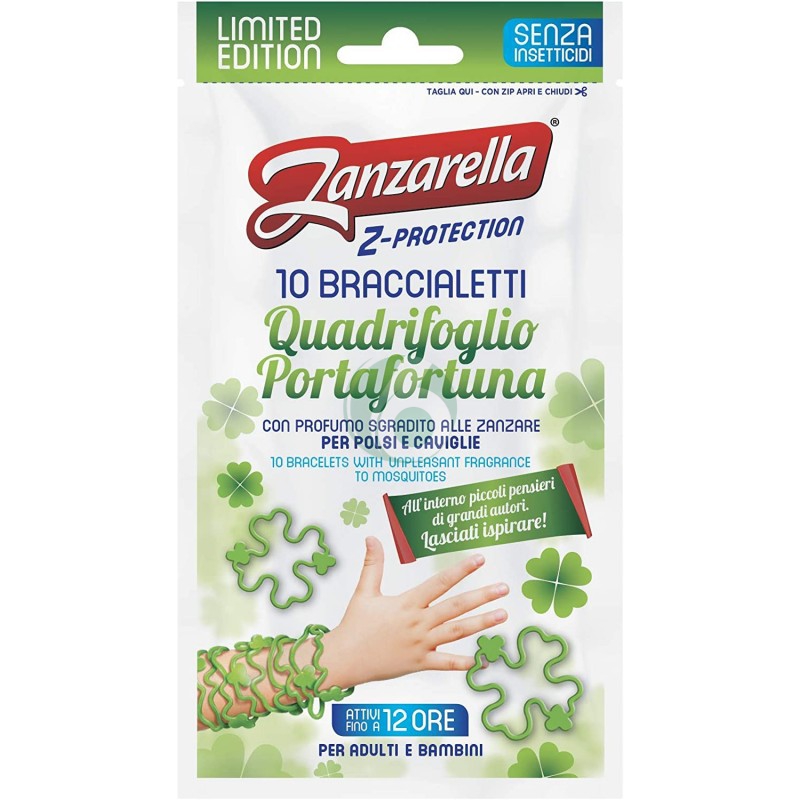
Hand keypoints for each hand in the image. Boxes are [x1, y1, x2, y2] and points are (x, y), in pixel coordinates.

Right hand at [321, 536, 507, 688]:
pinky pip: (445, 663)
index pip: (440, 582)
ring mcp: (421, 644)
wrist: (345, 658)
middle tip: (504, 588)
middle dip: (482, 596)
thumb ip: (373, 564)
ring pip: (457, 632)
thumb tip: (372, 537)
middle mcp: (418, 622)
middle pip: (456, 607)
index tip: (480, 560)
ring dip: (481, 623)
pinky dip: (463, 662)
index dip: (461, 570)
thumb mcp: (364, 591)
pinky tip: (481, 659)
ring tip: (503, 615)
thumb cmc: (354, 624)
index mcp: (407, 603)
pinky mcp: (419, 663)